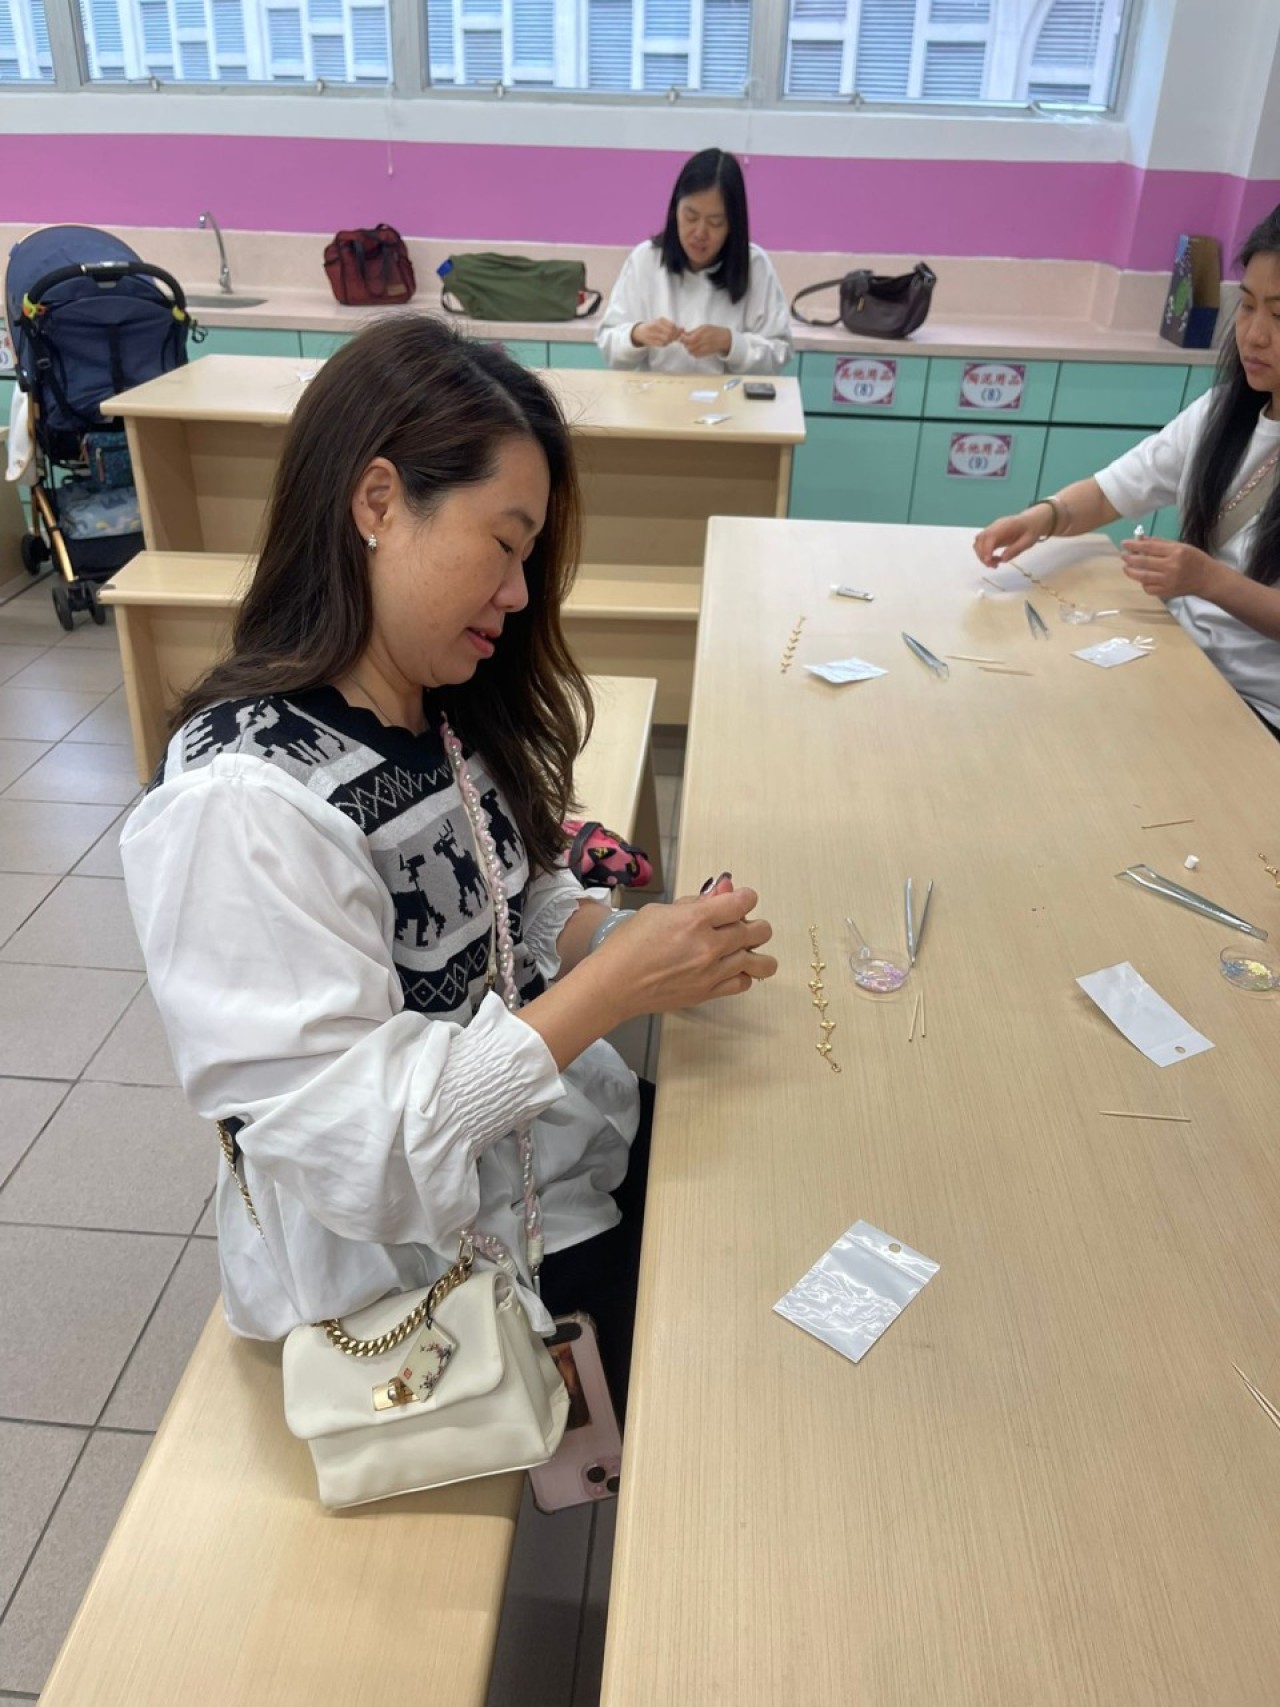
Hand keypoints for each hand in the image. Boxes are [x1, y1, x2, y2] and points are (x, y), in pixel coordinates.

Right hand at [593, 886, 775, 1015]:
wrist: (614, 984)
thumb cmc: (629, 944)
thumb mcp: (659, 911)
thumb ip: (696, 902)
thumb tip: (724, 889)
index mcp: (695, 920)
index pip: (743, 902)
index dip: (746, 898)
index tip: (740, 900)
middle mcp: (708, 946)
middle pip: (758, 931)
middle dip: (754, 924)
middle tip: (740, 924)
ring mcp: (711, 973)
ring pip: (759, 962)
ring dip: (757, 952)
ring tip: (745, 949)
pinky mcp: (708, 993)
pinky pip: (743, 983)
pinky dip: (744, 974)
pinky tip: (731, 968)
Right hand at [631, 318, 683, 348]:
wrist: (640, 331)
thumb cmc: (653, 326)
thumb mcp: (662, 322)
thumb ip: (672, 325)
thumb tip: (683, 329)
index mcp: (659, 320)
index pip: (673, 327)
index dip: (678, 331)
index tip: (680, 333)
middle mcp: (655, 326)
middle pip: (670, 334)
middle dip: (675, 337)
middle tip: (675, 337)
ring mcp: (652, 334)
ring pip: (667, 340)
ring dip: (670, 340)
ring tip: (670, 339)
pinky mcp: (651, 342)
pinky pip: (662, 344)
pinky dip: (666, 344)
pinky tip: (664, 341)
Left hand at [679, 324, 732, 359]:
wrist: (724, 339)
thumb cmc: (714, 331)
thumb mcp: (704, 327)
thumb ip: (693, 331)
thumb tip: (683, 334)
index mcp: (702, 334)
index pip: (688, 340)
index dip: (683, 339)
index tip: (682, 336)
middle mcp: (703, 342)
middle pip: (688, 347)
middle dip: (685, 344)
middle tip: (686, 340)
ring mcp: (704, 349)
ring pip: (691, 352)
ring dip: (689, 348)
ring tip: (691, 344)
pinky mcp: (705, 354)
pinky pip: (695, 355)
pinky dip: (693, 352)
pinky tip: (695, 348)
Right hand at [972, 506, 1052, 567]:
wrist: (1032, 521)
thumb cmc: (1032, 530)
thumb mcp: (1028, 541)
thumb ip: (1016, 549)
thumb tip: (1003, 559)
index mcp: (1005, 525)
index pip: (989, 536)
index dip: (986, 549)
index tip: (988, 562)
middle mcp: (995, 526)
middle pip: (980, 539)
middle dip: (982, 555)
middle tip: (994, 566)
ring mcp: (992, 530)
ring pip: (978, 542)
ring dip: (982, 555)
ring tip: (995, 564)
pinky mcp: (992, 536)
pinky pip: (982, 545)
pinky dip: (985, 554)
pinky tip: (995, 559)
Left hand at [1120, 535, 1218, 599]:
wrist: (1207, 578)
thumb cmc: (1194, 559)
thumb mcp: (1181, 546)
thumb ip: (1161, 543)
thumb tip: (1141, 539)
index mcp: (1176, 552)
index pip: (1150, 547)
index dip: (1135, 545)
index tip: (1124, 543)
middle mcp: (1171, 566)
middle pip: (1144, 562)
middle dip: (1130, 558)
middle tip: (1123, 556)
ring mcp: (1168, 581)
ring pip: (1143, 577)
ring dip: (1131, 572)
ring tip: (1126, 568)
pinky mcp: (1167, 592)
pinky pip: (1149, 589)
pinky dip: (1142, 584)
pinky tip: (1141, 579)